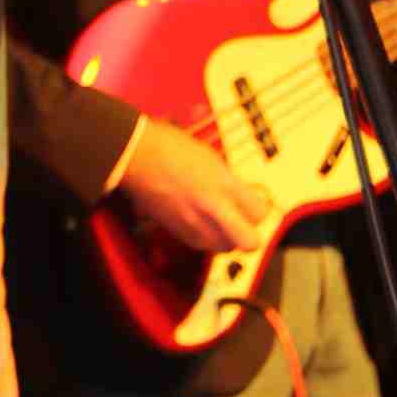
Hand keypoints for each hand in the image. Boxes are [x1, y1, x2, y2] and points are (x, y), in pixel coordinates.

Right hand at [117, 117, 273, 260]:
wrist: (136, 155)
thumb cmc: (169, 148)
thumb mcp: (210, 158)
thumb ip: (228, 181)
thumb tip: (238, 196)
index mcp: (224, 184)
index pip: (260, 213)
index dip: (260, 209)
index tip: (255, 204)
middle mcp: (213, 208)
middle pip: (249, 242)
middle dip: (250, 234)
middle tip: (244, 222)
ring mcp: (194, 223)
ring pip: (225, 248)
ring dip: (226, 238)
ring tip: (219, 223)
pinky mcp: (178, 231)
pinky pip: (202, 246)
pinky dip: (205, 239)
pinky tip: (199, 222)